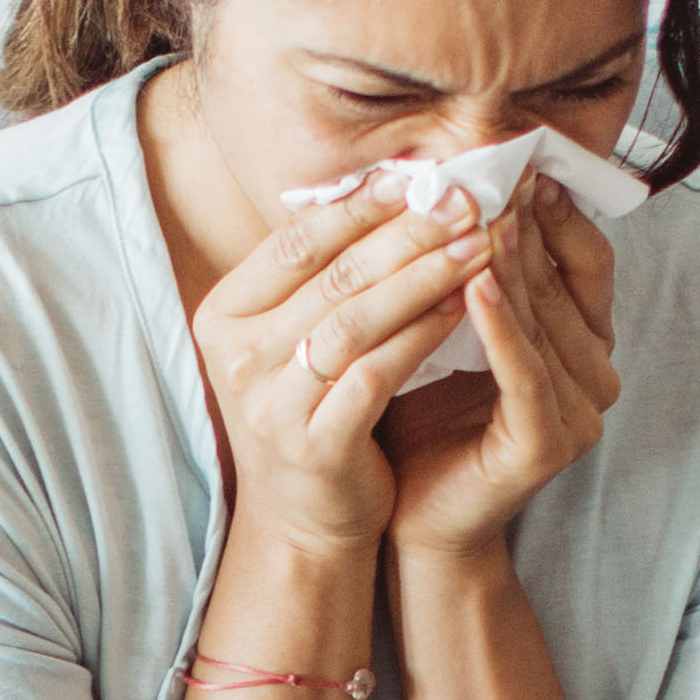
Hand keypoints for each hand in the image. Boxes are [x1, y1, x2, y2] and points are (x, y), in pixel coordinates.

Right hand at [183, 175, 509, 567]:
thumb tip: (391, 188)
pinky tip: (462, 308)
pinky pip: (377, 374)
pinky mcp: (315, 443)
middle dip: (406, 233)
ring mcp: (271, 403)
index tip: (418, 176)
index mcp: (224, 317)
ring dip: (422, 277)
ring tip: (475, 245)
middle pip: (331, 275)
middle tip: (464, 201)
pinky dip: (422, 336)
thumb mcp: (294, 340)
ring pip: (355, 320)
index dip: (360, 205)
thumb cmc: (309, 414)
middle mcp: (237, 357)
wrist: (302, 522)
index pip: (295, 242)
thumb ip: (323, 278)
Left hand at [380, 183, 618, 563]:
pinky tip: (473, 283)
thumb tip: (449, 189)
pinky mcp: (547, 445)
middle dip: (526, 224)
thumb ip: (466, 275)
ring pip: (543, 321)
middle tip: (495, 169)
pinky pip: (524, 372)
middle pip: (563, 283)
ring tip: (478, 211)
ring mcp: (580, 413)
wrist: (410, 519)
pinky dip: (500, 326)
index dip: (555, 211)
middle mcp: (594, 375)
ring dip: (512, 263)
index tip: (517, 161)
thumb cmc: (422, 422)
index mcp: (581, 344)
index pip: (583, 261)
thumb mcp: (448, 333)